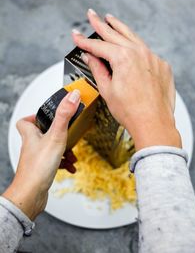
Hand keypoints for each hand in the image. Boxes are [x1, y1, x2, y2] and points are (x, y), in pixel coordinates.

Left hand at [3, 90, 79, 219]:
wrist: (31, 195)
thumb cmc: (38, 168)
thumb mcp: (55, 136)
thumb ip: (64, 115)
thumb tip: (72, 96)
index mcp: (31, 135)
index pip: (25, 121)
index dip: (34, 116)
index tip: (47, 114)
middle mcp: (32, 146)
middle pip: (41, 134)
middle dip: (57, 134)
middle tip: (67, 133)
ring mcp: (37, 158)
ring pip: (50, 149)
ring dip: (63, 150)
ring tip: (72, 153)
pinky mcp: (42, 170)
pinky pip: (55, 163)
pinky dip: (64, 163)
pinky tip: (70, 167)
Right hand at [72, 9, 181, 150]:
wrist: (154, 123)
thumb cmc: (131, 111)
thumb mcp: (107, 89)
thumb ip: (98, 69)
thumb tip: (90, 57)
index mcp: (123, 58)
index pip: (99, 45)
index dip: (85, 41)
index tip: (76, 36)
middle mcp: (140, 53)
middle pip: (115, 34)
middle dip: (101, 24)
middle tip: (91, 14)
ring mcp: (153, 58)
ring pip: (133, 37)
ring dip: (120, 28)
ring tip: (110, 19)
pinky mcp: (161, 65)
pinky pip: (146, 51)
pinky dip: (135, 45)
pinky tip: (130, 43)